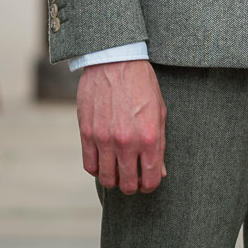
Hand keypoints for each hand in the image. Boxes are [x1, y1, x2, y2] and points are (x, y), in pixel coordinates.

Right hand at [77, 60, 166, 193]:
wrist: (115, 61)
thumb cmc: (141, 84)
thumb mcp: (160, 112)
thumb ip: (160, 145)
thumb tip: (160, 172)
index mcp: (150, 137)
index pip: (150, 178)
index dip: (149, 185)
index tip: (147, 182)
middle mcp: (127, 142)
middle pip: (127, 183)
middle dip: (131, 186)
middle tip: (132, 180)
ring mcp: (104, 139)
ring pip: (106, 178)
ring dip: (113, 179)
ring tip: (117, 171)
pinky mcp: (86, 133)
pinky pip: (89, 164)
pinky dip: (96, 168)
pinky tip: (103, 161)